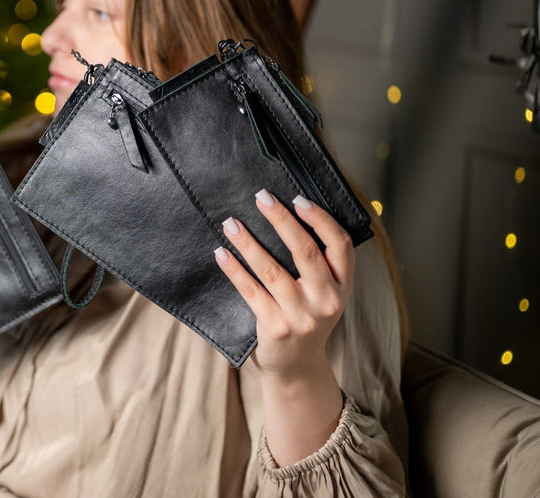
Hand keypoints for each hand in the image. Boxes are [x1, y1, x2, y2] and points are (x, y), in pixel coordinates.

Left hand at [214, 190, 352, 376]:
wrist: (298, 367)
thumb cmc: (308, 318)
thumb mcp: (326, 294)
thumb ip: (321, 265)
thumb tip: (288, 216)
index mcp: (343, 287)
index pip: (340, 245)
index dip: (320, 219)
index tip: (297, 199)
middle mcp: (327, 301)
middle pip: (304, 251)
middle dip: (280, 220)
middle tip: (261, 198)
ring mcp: (302, 316)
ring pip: (271, 269)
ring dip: (248, 242)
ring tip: (231, 223)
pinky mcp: (276, 327)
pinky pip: (250, 291)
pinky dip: (234, 269)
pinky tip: (222, 253)